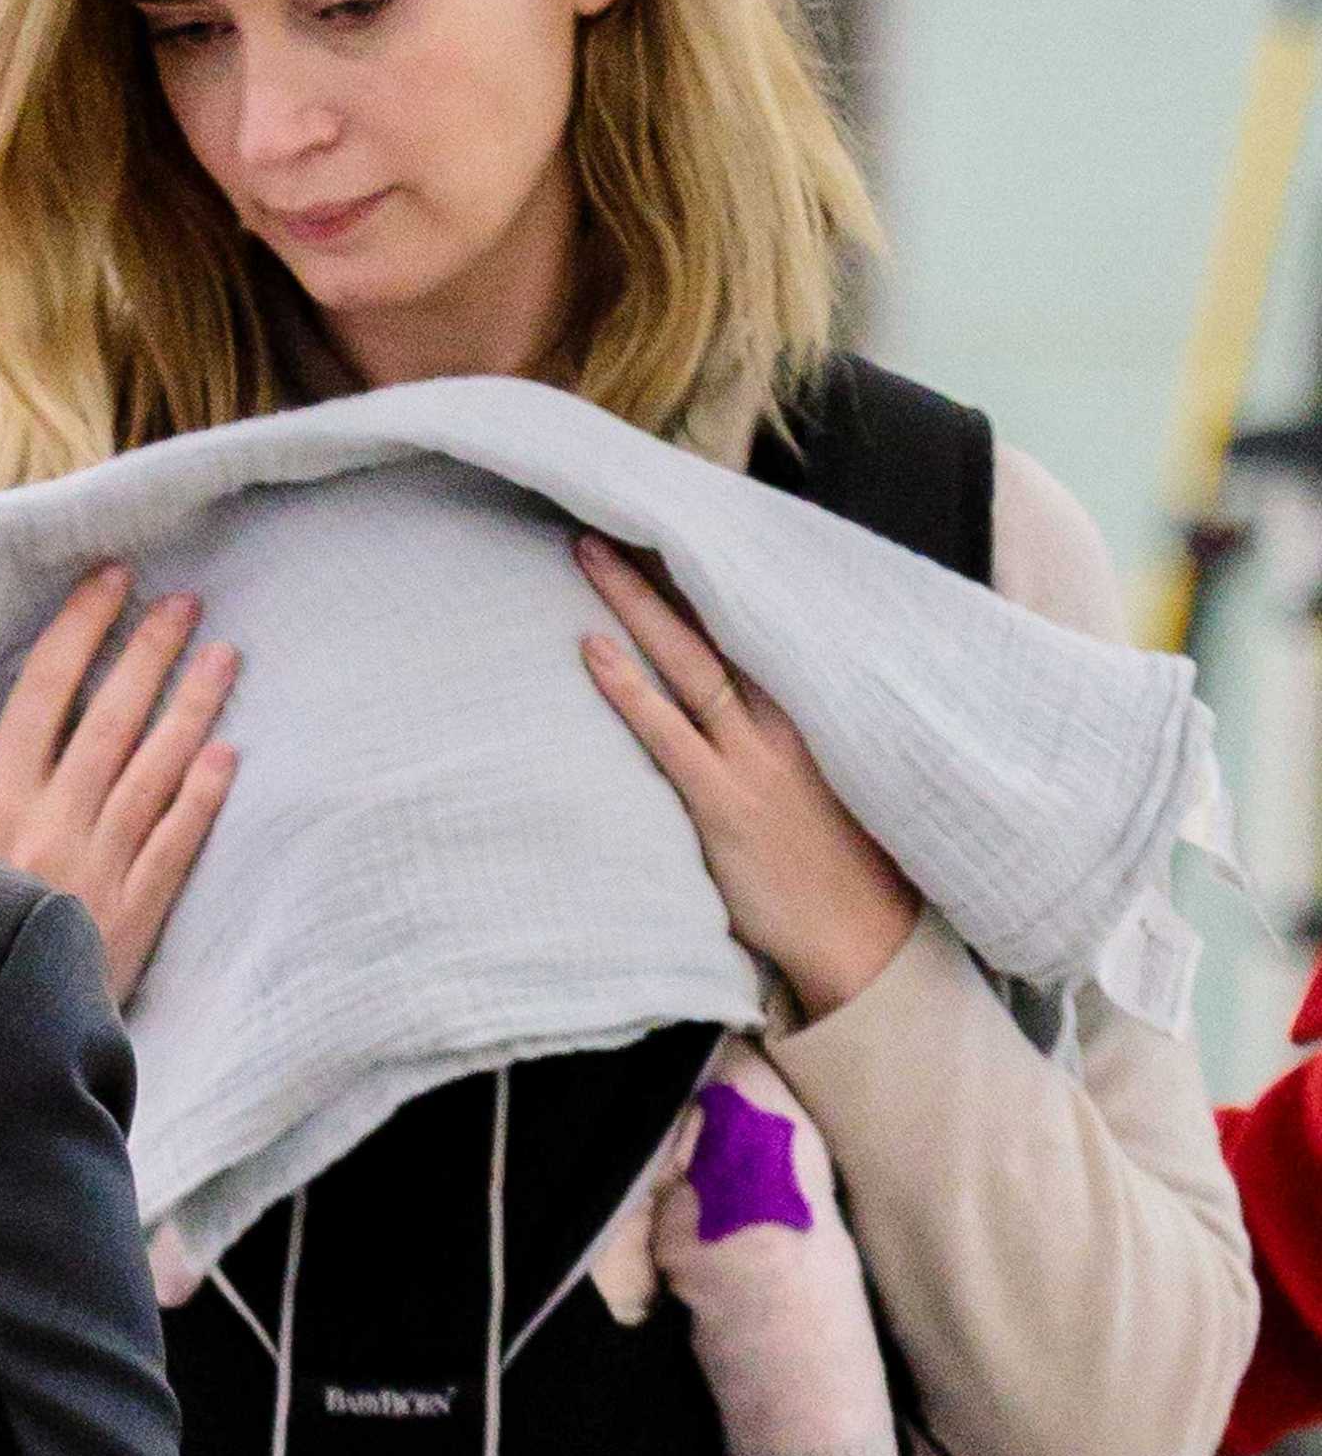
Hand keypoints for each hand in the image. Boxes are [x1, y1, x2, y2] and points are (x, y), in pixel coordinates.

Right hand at [0, 564, 238, 999]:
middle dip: (149, 652)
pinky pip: (178, 842)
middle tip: (187, 600)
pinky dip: (204, 796)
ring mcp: (101, 866)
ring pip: (156, 769)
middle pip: (112, 718)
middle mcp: (53, 823)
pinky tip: (229, 753)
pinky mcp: (136, 913)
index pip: (42, 693)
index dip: (79, 630)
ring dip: (192, 707)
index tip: (109, 580)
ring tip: (223, 654)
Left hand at [575, 533, 917, 1019]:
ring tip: (586, 553)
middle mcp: (782, 719)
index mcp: (810, 707)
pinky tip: (590, 651)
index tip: (669, 521)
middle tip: (611, 516)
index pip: (751, 621)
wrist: (870, 940)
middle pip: (713, 622)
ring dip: (633, 603)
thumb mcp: (836, 775)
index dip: (707, 572)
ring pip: (686, 660)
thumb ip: (796, 727)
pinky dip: (627, 688)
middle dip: (659, 565)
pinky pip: (667, 732)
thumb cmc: (850, 863)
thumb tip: (754, 686)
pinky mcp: (724, 802)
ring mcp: (752, 759)